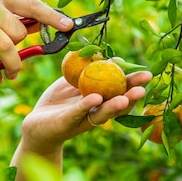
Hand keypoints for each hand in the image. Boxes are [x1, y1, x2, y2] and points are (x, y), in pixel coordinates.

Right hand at [0, 0, 72, 84]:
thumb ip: (11, 18)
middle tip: (13, 63)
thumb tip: (40, 28)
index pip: (32, 5)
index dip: (52, 16)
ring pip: (7, 47)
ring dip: (11, 65)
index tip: (69, 26)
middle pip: (19, 32)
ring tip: (10, 74)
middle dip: (19, 50)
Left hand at [15, 71, 152, 158]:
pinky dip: (87, 105)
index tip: (145, 73)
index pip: (120, 91)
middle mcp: (95, 112)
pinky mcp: (66, 123)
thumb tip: (105, 56)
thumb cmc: (58, 103)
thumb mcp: (72, 82)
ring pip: (103, 113)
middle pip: (118, 104)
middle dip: (132, 94)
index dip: (132, 83)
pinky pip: (78, 113)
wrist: (36, 125)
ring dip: (116, 105)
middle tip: (145, 84)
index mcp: (100, 101)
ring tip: (127, 96)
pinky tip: (95, 98)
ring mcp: (82, 119)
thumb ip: (86, 71)